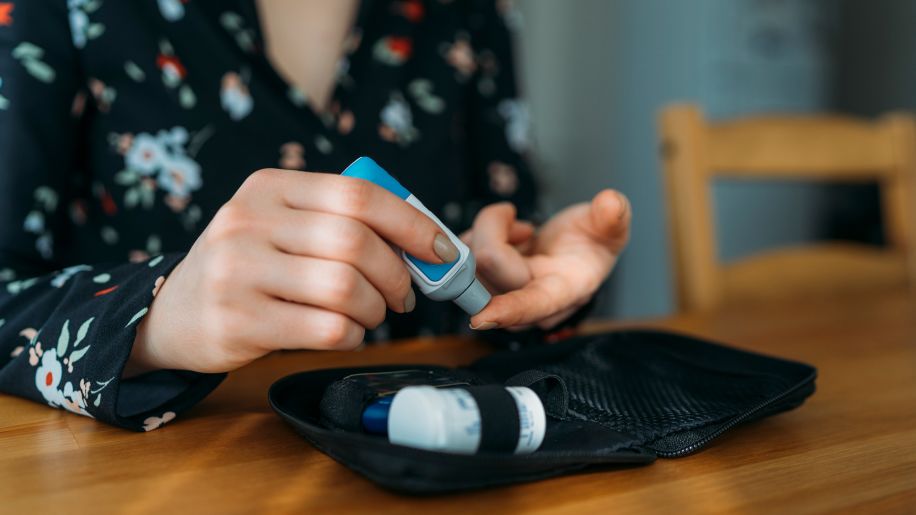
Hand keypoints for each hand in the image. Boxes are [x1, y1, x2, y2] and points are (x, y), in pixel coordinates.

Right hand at [128, 169, 459, 373]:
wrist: (172, 314)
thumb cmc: (248, 268)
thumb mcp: (279, 226)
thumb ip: (338, 222)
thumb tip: (423, 242)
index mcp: (269, 188)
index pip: (358, 194)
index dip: (411, 223)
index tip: (440, 249)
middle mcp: (249, 222)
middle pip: (356, 243)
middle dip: (398, 274)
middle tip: (404, 295)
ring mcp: (238, 271)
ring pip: (346, 288)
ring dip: (376, 309)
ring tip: (371, 315)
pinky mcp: (238, 320)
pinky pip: (327, 328)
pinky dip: (353, 335)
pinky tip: (345, 333)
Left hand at [465, 190, 629, 330]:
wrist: (575, 248)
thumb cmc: (591, 242)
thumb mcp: (609, 226)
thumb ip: (613, 217)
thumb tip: (612, 204)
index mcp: (564, 291)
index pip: (533, 304)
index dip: (509, 310)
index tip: (481, 317)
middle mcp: (530, 301)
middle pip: (490, 267)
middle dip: (495, 231)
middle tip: (519, 220)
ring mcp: (504, 296)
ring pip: (471, 260)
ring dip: (486, 232)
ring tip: (517, 228)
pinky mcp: (485, 285)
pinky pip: (462, 260)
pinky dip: (475, 236)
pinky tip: (502, 232)